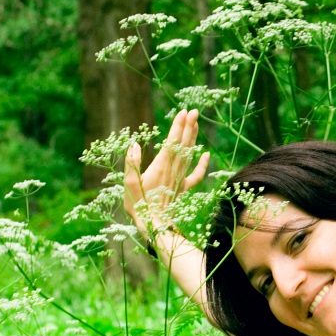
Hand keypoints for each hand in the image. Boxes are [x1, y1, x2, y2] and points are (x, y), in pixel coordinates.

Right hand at [123, 108, 210, 237]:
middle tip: (194, 110)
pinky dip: (202, 164)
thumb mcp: (129, 183)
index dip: (178, 126)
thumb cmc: (138, 205)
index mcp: (160, 166)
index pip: (172, 141)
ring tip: (196, 123)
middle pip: (183, 144)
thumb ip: (132, 163)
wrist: (155, 225)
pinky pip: (196, 174)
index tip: (184, 112)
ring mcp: (180, 178)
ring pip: (189, 154)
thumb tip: (134, 144)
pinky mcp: (183, 188)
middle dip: (188, 126)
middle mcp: (173, 169)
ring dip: (192, 138)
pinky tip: (206, 154)